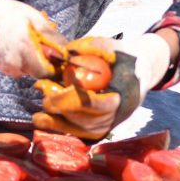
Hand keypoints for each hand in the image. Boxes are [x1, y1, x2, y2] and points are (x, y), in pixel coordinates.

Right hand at [0, 0, 63, 78]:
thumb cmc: (9, 14)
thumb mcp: (34, 17)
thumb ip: (51, 35)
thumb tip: (67, 49)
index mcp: (25, 47)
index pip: (46, 72)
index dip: (54, 66)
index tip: (56, 57)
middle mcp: (15, 61)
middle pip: (37, 72)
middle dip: (42, 62)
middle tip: (39, 46)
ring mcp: (6, 66)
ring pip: (26, 70)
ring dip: (30, 60)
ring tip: (25, 42)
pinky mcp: (0, 66)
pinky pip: (16, 68)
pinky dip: (19, 60)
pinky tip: (14, 46)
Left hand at [31, 31, 173, 139]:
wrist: (142, 72)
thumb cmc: (125, 57)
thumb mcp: (113, 47)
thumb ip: (93, 47)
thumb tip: (67, 51)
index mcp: (125, 94)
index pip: (94, 103)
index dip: (71, 99)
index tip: (52, 89)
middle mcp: (120, 114)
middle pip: (85, 119)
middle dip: (60, 109)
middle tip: (42, 93)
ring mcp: (112, 124)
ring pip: (82, 130)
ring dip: (57, 123)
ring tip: (37, 115)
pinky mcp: (104, 129)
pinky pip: (81, 134)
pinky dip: (62, 129)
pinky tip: (44, 122)